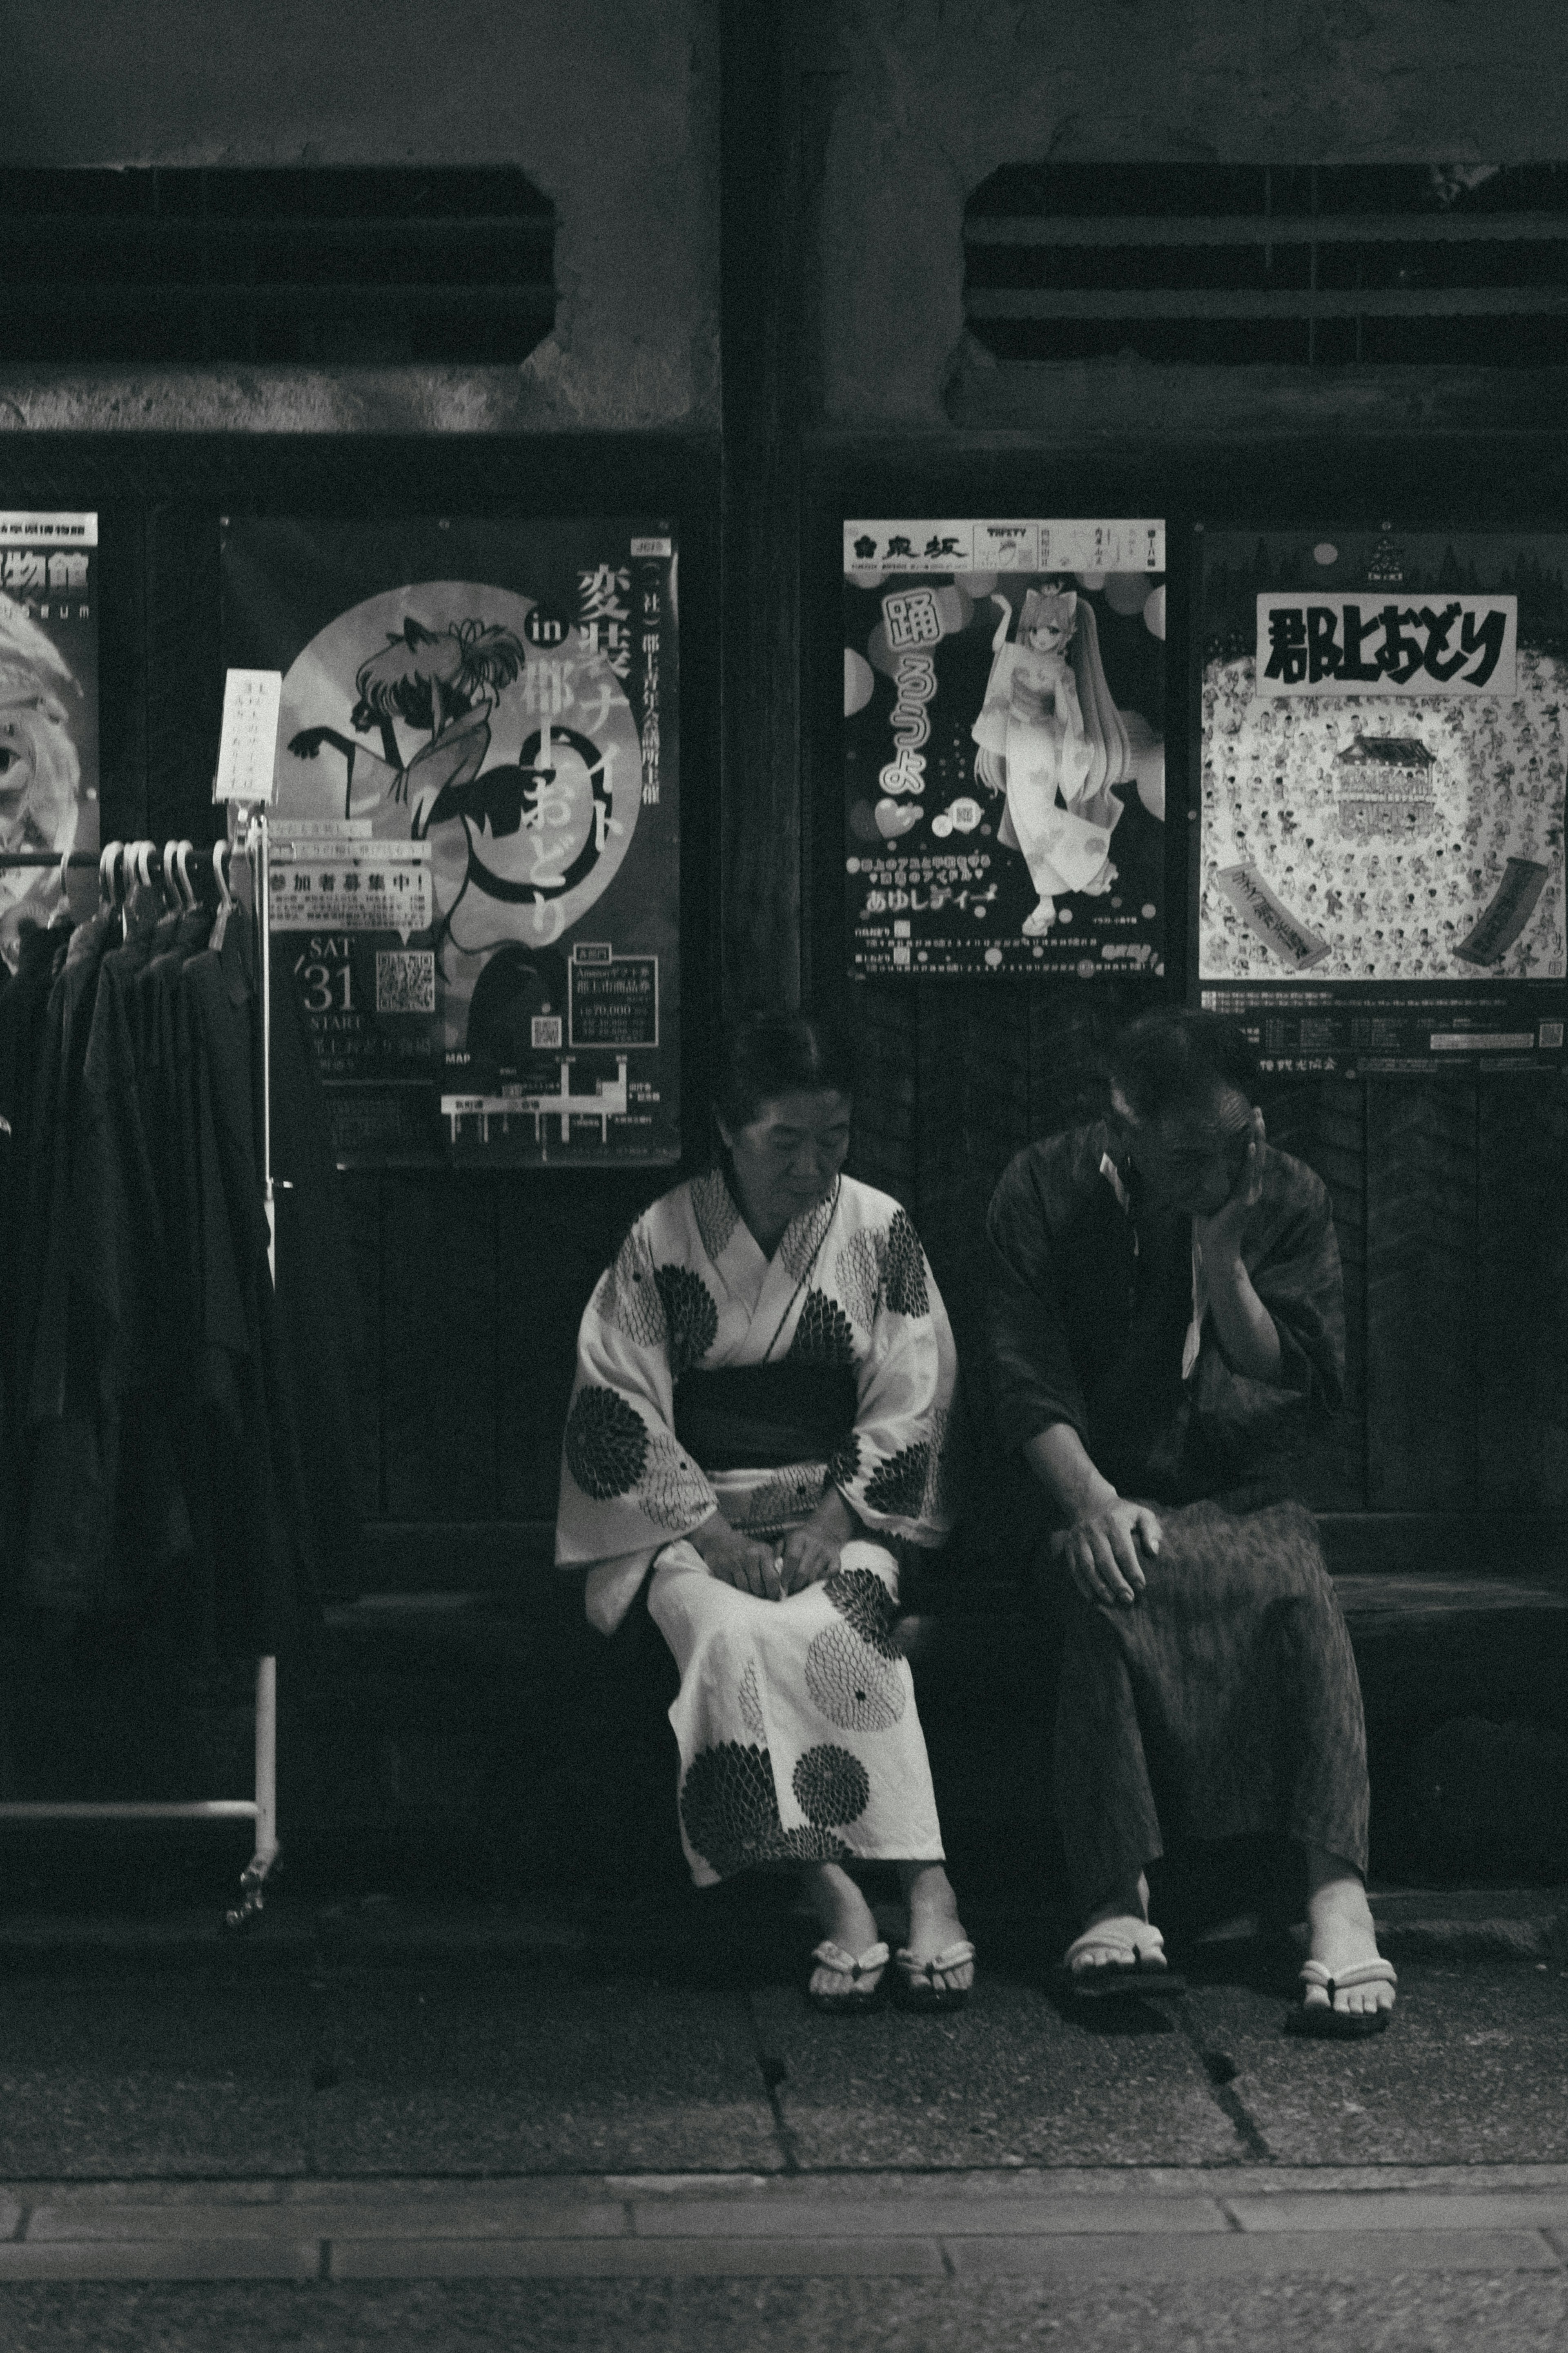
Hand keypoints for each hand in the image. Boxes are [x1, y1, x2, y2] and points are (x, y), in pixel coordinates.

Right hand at [689, 1510, 782, 1599]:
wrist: (720, 1538)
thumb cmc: (746, 1548)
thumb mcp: (763, 1551)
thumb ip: (773, 1566)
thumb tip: (783, 1589)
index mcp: (763, 1552)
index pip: (772, 1578)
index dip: (774, 1592)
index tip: (774, 1598)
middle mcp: (750, 1555)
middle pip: (758, 1587)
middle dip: (761, 1595)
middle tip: (761, 1597)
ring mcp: (734, 1561)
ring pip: (745, 1589)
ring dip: (748, 1594)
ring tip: (750, 1593)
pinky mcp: (721, 1567)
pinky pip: (731, 1586)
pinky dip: (735, 1589)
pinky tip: (737, 1585)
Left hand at [780, 1486, 858, 1595]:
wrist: (825, 1531)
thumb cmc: (800, 1539)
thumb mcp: (786, 1539)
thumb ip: (777, 1552)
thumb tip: (771, 1570)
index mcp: (799, 1537)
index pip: (792, 1558)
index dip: (786, 1574)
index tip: (781, 1586)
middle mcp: (814, 1543)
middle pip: (803, 1570)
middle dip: (794, 1584)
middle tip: (789, 1592)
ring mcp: (827, 1552)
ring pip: (814, 1576)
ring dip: (805, 1586)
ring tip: (798, 1590)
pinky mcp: (836, 1559)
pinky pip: (830, 1575)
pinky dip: (821, 1582)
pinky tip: (813, 1584)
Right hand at [1050, 1499, 1162, 1608]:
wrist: (1089, 1501)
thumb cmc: (1122, 1513)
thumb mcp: (1141, 1514)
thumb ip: (1151, 1531)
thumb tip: (1153, 1553)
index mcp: (1114, 1523)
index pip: (1124, 1551)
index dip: (1132, 1570)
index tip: (1141, 1587)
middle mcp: (1095, 1530)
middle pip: (1105, 1561)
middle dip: (1117, 1582)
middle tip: (1128, 1599)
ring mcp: (1079, 1538)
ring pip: (1087, 1566)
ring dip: (1098, 1586)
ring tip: (1110, 1601)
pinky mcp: (1069, 1546)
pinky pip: (1074, 1568)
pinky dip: (1082, 1584)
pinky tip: (1092, 1598)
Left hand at [1193, 1106, 1265, 1266]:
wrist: (1218, 1249)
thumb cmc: (1212, 1226)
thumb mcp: (1212, 1198)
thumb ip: (1210, 1183)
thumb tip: (1194, 1166)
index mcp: (1246, 1186)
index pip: (1252, 1157)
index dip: (1254, 1137)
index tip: (1252, 1117)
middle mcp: (1252, 1187)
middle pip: (1258, 1154)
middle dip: (1259, 1131)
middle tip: (1258, 1110)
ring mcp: (1250, 1194)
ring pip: (1256, 1161)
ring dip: (1258, 1139)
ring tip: (1258, 1120)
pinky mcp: (1244, 1201)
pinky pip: (1248, 1176)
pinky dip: (1250, 1160)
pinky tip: (1251, 1145)